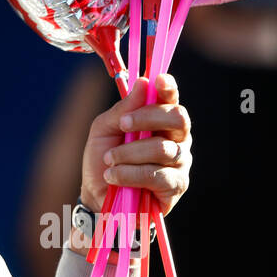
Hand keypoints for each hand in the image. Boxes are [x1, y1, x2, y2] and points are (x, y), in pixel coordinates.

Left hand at [78, 73, 191, 242]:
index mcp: (160, 122)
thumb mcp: (104, 130)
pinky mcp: (176, 186)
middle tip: (123, 125)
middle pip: (178, 119)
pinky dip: (130, 173)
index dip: (169, 88)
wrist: (96, 196)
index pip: (172, 100)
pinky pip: (156, 174)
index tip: (158, 80)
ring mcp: (180, 163)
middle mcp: (176, 139)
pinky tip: (114, 176)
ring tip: (110, 160)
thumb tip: (143, 83)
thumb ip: (123, 109)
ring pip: (162, 148)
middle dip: (148, 117)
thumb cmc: (103, 159)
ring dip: (129, 153)